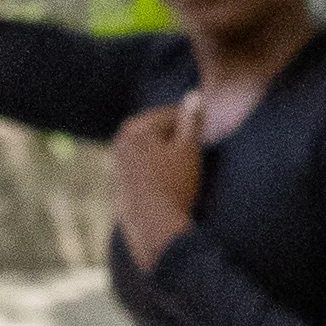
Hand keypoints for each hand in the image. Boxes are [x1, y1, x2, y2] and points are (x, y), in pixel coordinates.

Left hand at [108, 96, 204, 266]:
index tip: (208, 134)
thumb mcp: (189, 150)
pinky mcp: (120, 188)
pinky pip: (144, 173)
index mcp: (134, 129)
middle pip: (157, 133)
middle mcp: (120, 144)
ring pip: (150, 153)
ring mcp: (117, 167)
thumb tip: (194, 94)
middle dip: (177, 139)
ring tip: (187, 171)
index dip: (192, 124)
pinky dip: (158, 174)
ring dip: (167, 157)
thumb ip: (192, 120)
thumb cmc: (174, 186)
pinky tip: (172, 187)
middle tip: (198, 152)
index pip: (169, 115)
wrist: (155, 231)